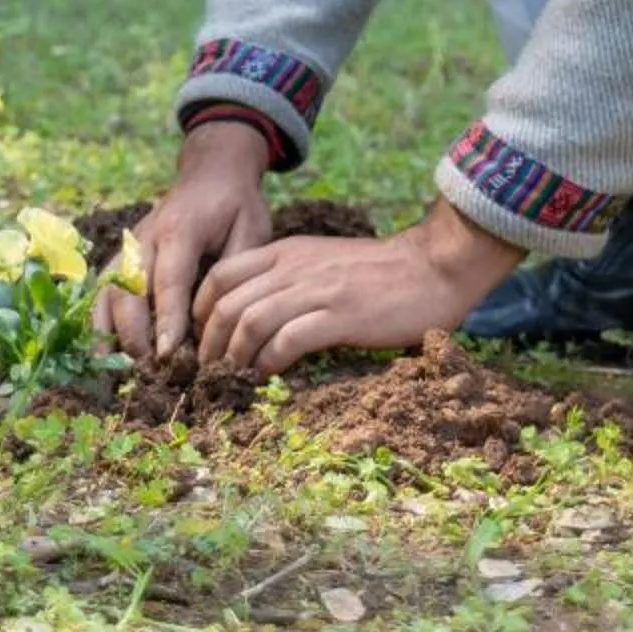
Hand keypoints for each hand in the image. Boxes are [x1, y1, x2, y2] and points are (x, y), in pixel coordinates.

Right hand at [94, 121, 273, 359]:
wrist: (211, 171)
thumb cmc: (236, 204)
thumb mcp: (252, 228)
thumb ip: (237, 269)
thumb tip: (224, 316)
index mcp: (180, 229)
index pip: (169, 281)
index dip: (166, 320)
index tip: (166, 355)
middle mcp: (146, 237)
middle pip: (129, 290)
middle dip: (135, 333)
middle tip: (149, 369)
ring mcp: (130, 245)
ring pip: (108, 290)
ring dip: (110, 330)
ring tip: (117, 368)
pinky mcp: (123, 254)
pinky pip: (103, 288)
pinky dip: (100, 319)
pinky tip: (103, 350)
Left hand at [191, 200, 525, 374]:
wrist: (432, 266)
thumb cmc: (380, 272)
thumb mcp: (323, 261)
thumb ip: (291, 279)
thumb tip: (256, 317)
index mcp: (287, 252)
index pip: (221, 274)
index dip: (200, 309)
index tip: (202, 338)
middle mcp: (293, 267)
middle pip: (226, 302)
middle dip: (209, 341)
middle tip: (209, 370)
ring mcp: (316, 291)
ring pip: (250, 322)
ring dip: (233, 357)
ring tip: (232, 380)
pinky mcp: (339, 316)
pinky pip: (287, 341)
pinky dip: (268, 363)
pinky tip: (267, 379)